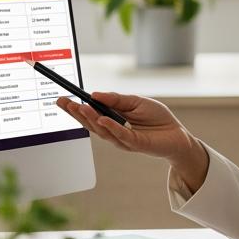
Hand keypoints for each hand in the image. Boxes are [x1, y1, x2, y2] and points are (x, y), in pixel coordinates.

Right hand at [56, 91, 190, 160]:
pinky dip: (111, 127)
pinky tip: (103, 119)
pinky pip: (120, 134)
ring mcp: (122, 139)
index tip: (62, 99)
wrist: (177, 134)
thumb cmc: (157, 118)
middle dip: (76, 113)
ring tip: (81, 107)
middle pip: (91, 123)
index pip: (90, 114)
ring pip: (102, 130)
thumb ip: (117, 99)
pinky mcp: (134, 144)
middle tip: (64, 103)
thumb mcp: (137, 102)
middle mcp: (113, 130)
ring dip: (91, 118)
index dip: (75, 108)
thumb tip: (95, 94)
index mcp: (113, 119)